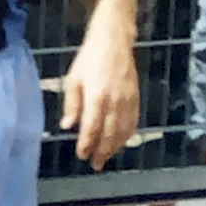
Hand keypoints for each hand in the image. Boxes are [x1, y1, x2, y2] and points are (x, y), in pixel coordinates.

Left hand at [61, 1, 138, 170]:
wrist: (113, 41)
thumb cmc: (89, 59)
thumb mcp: (73, 79)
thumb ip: (72, 104)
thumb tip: (68, 126)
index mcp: (97, 96)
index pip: (92, 128)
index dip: (87, 144)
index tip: (82, 155)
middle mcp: (115, 101)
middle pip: (110, 134)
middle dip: (102, 151)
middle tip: (95, 164)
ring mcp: (128, 100)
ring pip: (124, 131)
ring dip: (115, 147)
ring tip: (106, 157)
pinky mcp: (136, 98)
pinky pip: (133, 122)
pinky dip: (127, 135)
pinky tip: (120, 142)